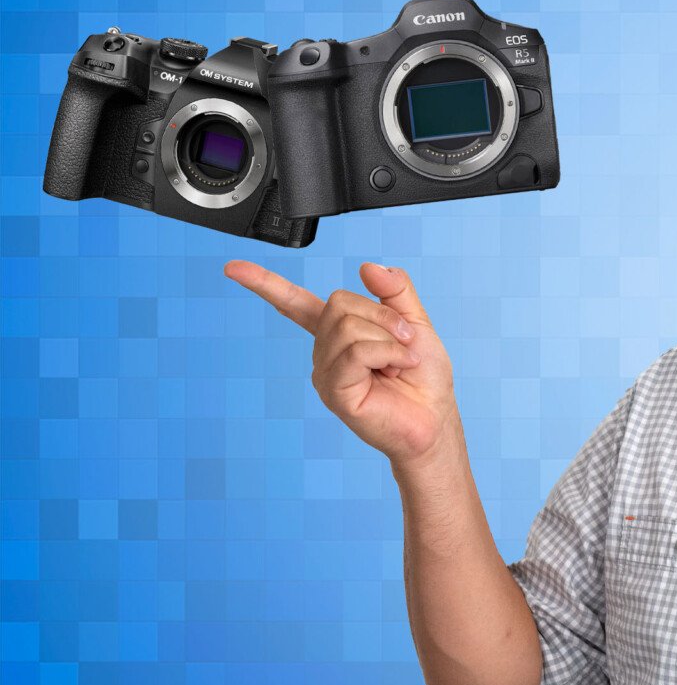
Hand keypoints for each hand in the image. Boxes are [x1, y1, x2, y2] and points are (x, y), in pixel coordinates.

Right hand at [224, 260, 461, 468]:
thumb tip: (367, 266)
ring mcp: (326, 372)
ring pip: (348, 326)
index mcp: (339, 332)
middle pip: (338, 302)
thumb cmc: (423, 376)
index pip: (295, 303)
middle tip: (406, 340)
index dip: (265, 283)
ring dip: (389, 338)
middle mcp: (325, 351)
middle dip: (382, 315)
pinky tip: (396, 369)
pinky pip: (356, 353)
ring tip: (401, 362)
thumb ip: (394, 290)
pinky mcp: (334, 392)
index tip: (233, 268)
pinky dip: (387, 353)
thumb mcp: (414, 321)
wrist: (434, 418)